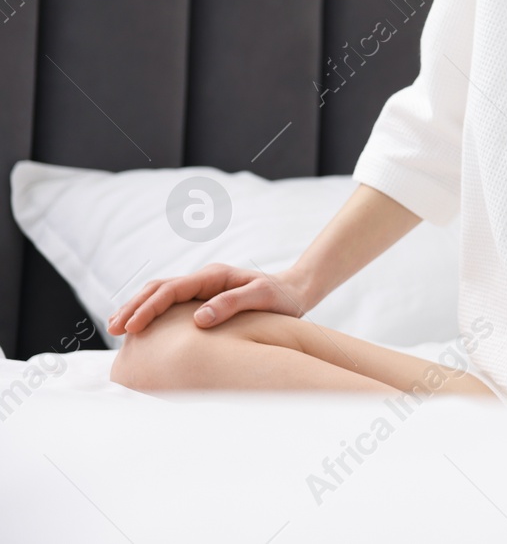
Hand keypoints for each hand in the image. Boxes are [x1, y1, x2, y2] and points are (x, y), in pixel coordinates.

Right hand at [107, 263, 315, 335]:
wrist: (295, 292)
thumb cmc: (281, 297)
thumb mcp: (261, 298)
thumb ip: (232, 303)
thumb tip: (198, 319)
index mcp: (213, 276)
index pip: (171, 290)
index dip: (148, 308)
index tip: (132, 327)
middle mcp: (203, 279)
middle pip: (158, 289)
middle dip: (133, 307)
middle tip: (113, 329)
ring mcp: (201, 289)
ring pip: (160, 294)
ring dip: (137, 308)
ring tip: (116, 327)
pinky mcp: (202, 299)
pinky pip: (170, 304)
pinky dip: (150, 312)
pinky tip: (139, 327)